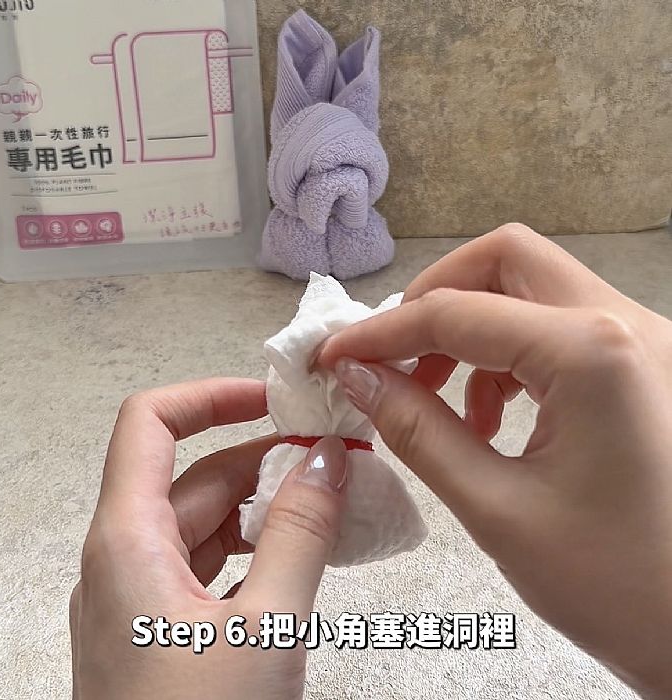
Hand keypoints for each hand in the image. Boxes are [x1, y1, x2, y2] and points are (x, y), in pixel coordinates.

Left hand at [70, 378, 347, 699]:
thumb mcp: (266, 628)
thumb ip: (299, 533)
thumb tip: (328, 460)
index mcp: (126, 541)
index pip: (151, 422)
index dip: (210, 395)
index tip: (272, 397)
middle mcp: (124, 557)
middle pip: (193, 473)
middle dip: (264, 455)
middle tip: (334, 453)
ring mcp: (140, 594)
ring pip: (206, 518)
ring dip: (265, 502)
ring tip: (330, 498)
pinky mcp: (162, 626)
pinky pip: (210, 561)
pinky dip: (256, 544)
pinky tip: (301, 550)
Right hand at [317, 223, 671, 698]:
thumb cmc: (617, 585)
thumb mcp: (496, 509)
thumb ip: (417, 430)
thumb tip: (356, 376)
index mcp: (591, 354)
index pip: (455, 312)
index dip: (380, 332)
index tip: (333, 356)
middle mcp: (625, 324)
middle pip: (504, 261)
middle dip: (433, 300)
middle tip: (391, 357)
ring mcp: (641, 340)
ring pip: (531, 289)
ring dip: (468, 329)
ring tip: (434, 399)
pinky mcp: (639, 365)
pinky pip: (555, 328)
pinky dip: (503, 355)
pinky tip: (485, 418)